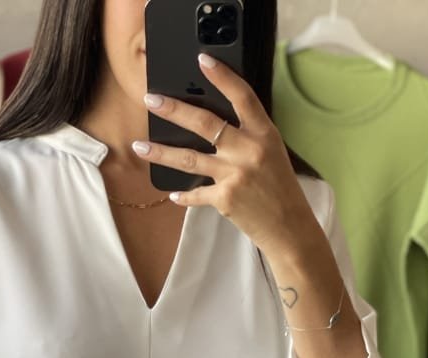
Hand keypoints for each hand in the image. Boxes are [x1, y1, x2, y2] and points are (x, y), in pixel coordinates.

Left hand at [134, 52, 311, 251]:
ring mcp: (235, 175)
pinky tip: (173, 195)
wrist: (288, 227)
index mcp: (264, 134)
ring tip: (139, 146)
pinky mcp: (225, 199)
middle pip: (205, 122)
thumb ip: (248, 136)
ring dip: (160, 152)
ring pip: (189, 158)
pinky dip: (184, 195)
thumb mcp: (272, 152)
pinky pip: (196, 194)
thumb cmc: (280, 188)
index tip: (202, 61)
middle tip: (151, 100)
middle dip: (174, 110)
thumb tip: (214, 123)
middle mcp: (248, 151)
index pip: (242, 97)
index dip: (222, 77)